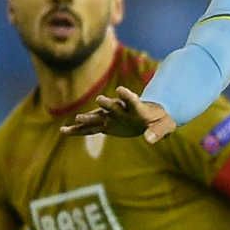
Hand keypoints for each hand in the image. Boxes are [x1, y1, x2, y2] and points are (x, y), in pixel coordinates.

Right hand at [60, 85, 177, 143]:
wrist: (151, 116)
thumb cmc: (161, 119)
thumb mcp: (165, 126)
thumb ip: (158, 131)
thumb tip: (150, 140)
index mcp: (137, 107)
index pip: (132, 100)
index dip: (127, 95)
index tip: (121, 90)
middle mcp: (121, 109)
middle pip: (112, 106)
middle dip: (106, 104)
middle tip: (99, 100)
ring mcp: (111, 116)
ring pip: (97, 117)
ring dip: (88, 118)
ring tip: (76, 120)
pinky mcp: (105, 125)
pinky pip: (90, 129)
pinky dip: (78, 130)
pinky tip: (64, 131)